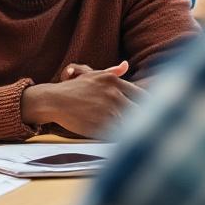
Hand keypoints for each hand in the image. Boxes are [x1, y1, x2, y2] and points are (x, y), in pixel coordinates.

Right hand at [21, 63, 145, 136]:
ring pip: (133, 124)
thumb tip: (125, 65)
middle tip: (148, 126)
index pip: (143, 96)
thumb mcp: (92, 76)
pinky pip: (121, 134)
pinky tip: (122, 139)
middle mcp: (114, 94)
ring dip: (136, 130)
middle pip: (142, 110)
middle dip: (147, 119)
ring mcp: (109, 110)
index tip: (152, 112)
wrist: (53, 101)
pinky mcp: (102, 125)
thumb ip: (112, 72)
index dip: (151, 106)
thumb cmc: (72, 89)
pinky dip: (123, 138)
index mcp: (114, 82)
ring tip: (137, 135)